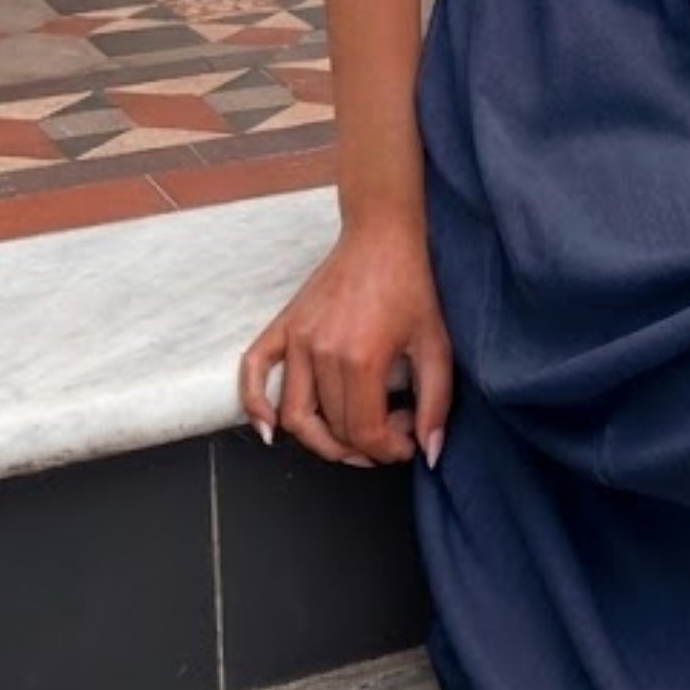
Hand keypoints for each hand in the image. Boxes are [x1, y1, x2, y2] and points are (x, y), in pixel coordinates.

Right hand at [238, 220, 454, 470]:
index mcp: (362, 358)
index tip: (406, 442)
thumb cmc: (410, 286)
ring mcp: (297, 339)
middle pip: (333, 428)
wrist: (382, 237)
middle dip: (365, 445)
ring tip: (349, 443)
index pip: (365, 432)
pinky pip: (253, 372)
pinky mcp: (283, 326)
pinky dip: (254, 405)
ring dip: (320, 442)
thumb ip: (437, 402)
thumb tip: (432, 451)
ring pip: (295, 415)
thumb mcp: (437, 344)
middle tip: (389, 432)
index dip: (389, 450)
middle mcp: (323, 352)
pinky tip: (269, 428)